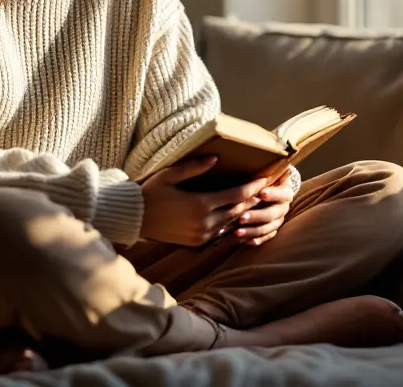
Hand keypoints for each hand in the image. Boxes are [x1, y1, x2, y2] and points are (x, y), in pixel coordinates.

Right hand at [139, 156, 270, 246]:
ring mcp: (202, 234)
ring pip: (231, 223)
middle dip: (253, 199)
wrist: (135, 219)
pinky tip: (236, 215)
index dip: (253, 187)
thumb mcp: (170, 175)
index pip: (236, 195)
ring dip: (243, 212)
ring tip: (255, 201)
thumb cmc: (151, 192)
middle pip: (238, 210)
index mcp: (200, 204)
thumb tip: (216, 159)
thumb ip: (194, 167)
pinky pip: (220, 232)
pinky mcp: (197, 242)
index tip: (265, 179)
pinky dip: (230, 223)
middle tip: (266, 189)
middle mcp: (205, 222)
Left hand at [231, 168, 293, 245]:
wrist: (272, 188)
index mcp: (285, 190)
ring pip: (269, 228)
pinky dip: (257, 239)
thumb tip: (231, 164)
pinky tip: (245, 242)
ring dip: (253, 230)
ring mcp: (279, 219)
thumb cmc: (264, 176)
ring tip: (237, 232)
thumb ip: (261, 171)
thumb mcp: (265, 171)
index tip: (260, 193)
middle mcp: (284, 206)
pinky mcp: (273, 229)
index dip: (273, 194)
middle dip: (257, 215)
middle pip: (274, 213)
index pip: (282, 193)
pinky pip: (267, 237)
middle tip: (241, 217)